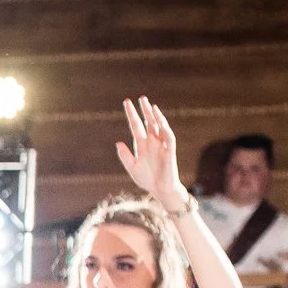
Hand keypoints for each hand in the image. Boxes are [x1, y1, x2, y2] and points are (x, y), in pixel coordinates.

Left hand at [114, 96, 189, 211]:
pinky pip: (169, 139)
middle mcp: (152, 141)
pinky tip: (161, 123)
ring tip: (150, 106)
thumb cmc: (147, 179)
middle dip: (144, 111)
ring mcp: (161, 145)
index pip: (136, 126)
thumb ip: (125, 156)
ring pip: (159, 127)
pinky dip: (165, 130)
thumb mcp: (132, 168)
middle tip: (140, 98)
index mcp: (142, 144)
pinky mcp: (169, 152)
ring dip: (155, 116)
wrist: (160, 190)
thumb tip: (118, 143)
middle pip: (149, 122)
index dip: (132, 115)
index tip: (127, 103)